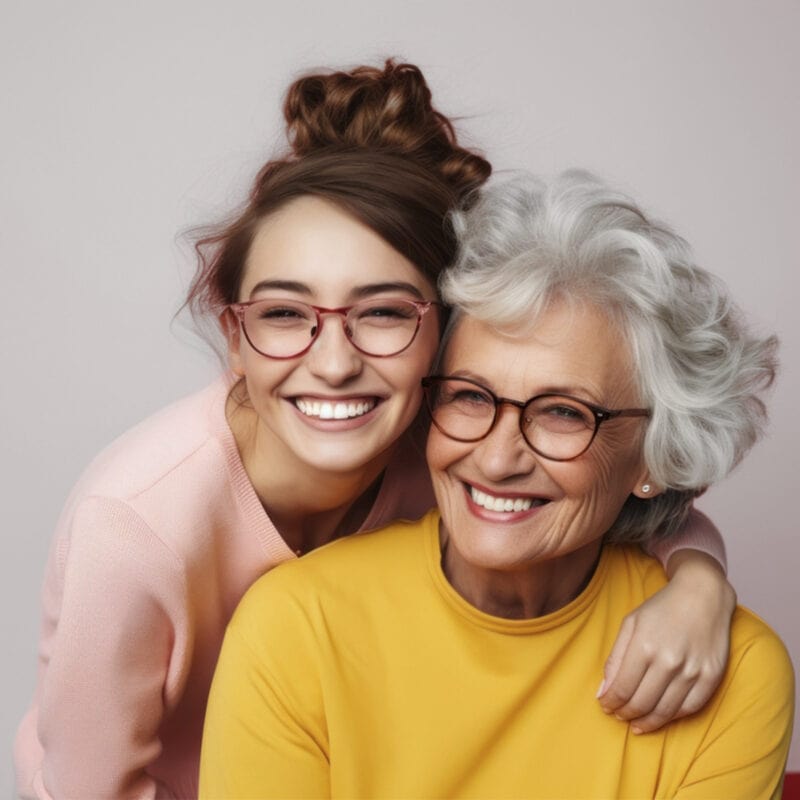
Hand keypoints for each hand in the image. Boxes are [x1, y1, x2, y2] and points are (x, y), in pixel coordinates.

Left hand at [597, 549, 735, 732]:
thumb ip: (615, 658)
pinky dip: (673, 717)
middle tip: (618, 715)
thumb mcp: (630, 624)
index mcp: (644, 646)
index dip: (610, 702)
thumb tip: (603, 691)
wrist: (703, 595)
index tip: (605, 705)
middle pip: (642, 703)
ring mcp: (693, 670)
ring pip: (665, 711)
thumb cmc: (662, 608)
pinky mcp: (712, 676)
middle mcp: (669, 661)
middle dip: (625, 713)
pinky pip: (690, 708)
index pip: (622, 689)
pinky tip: (661, 716)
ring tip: (636, 724)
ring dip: (647, 722)